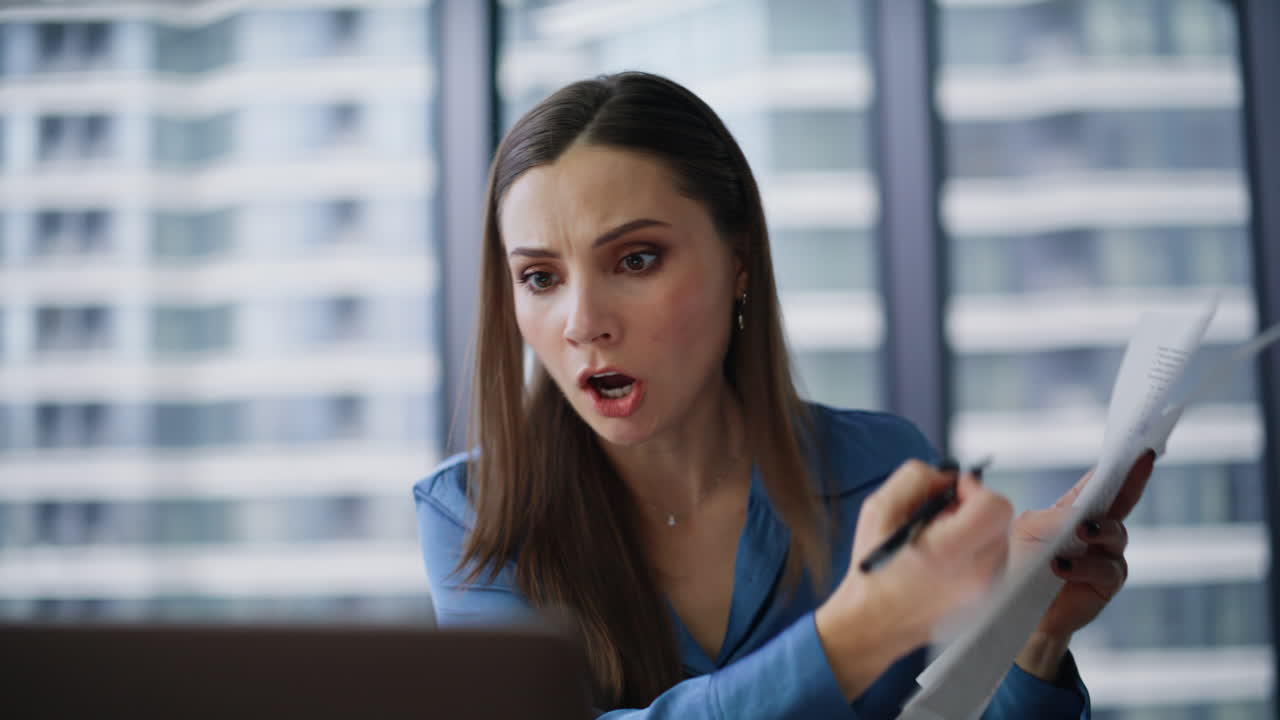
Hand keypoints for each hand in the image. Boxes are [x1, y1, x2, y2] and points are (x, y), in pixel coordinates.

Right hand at [816, 460, 1011, 700]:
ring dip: (976, 528)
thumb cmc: (872, 572)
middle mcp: (975, 578)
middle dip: (974, 507)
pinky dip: (976, 550)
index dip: (975, 488)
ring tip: (940, 539)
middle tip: (943, 513)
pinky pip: (994, 561)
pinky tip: (946, 559)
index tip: (956, 488)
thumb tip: (945, 476)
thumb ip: (914, 479)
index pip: (994, 507)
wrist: (871, 624)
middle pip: (1001, 520)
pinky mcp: (986, 602)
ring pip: (1000, 539)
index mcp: (948, 554)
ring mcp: (984, 594)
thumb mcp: (879, 510)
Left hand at [1010, 449, 1156, 679]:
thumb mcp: (1027, 531)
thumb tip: (1078, 517)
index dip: (1123, 467)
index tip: (1142, 451)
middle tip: (1132, 471)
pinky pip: (1106, 568)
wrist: (1017, 610)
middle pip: (1122, 502)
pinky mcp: (1106, 582)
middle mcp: (1095, 530)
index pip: (1100, 484)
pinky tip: (1061, 566)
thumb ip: (1052, 517)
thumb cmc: (1019, 566)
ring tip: (1080, 532)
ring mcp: (1104, 556)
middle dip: (1131, 484)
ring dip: (1099, 530)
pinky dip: (1083, 566)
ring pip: (1116, 534)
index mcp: (1073, 511)